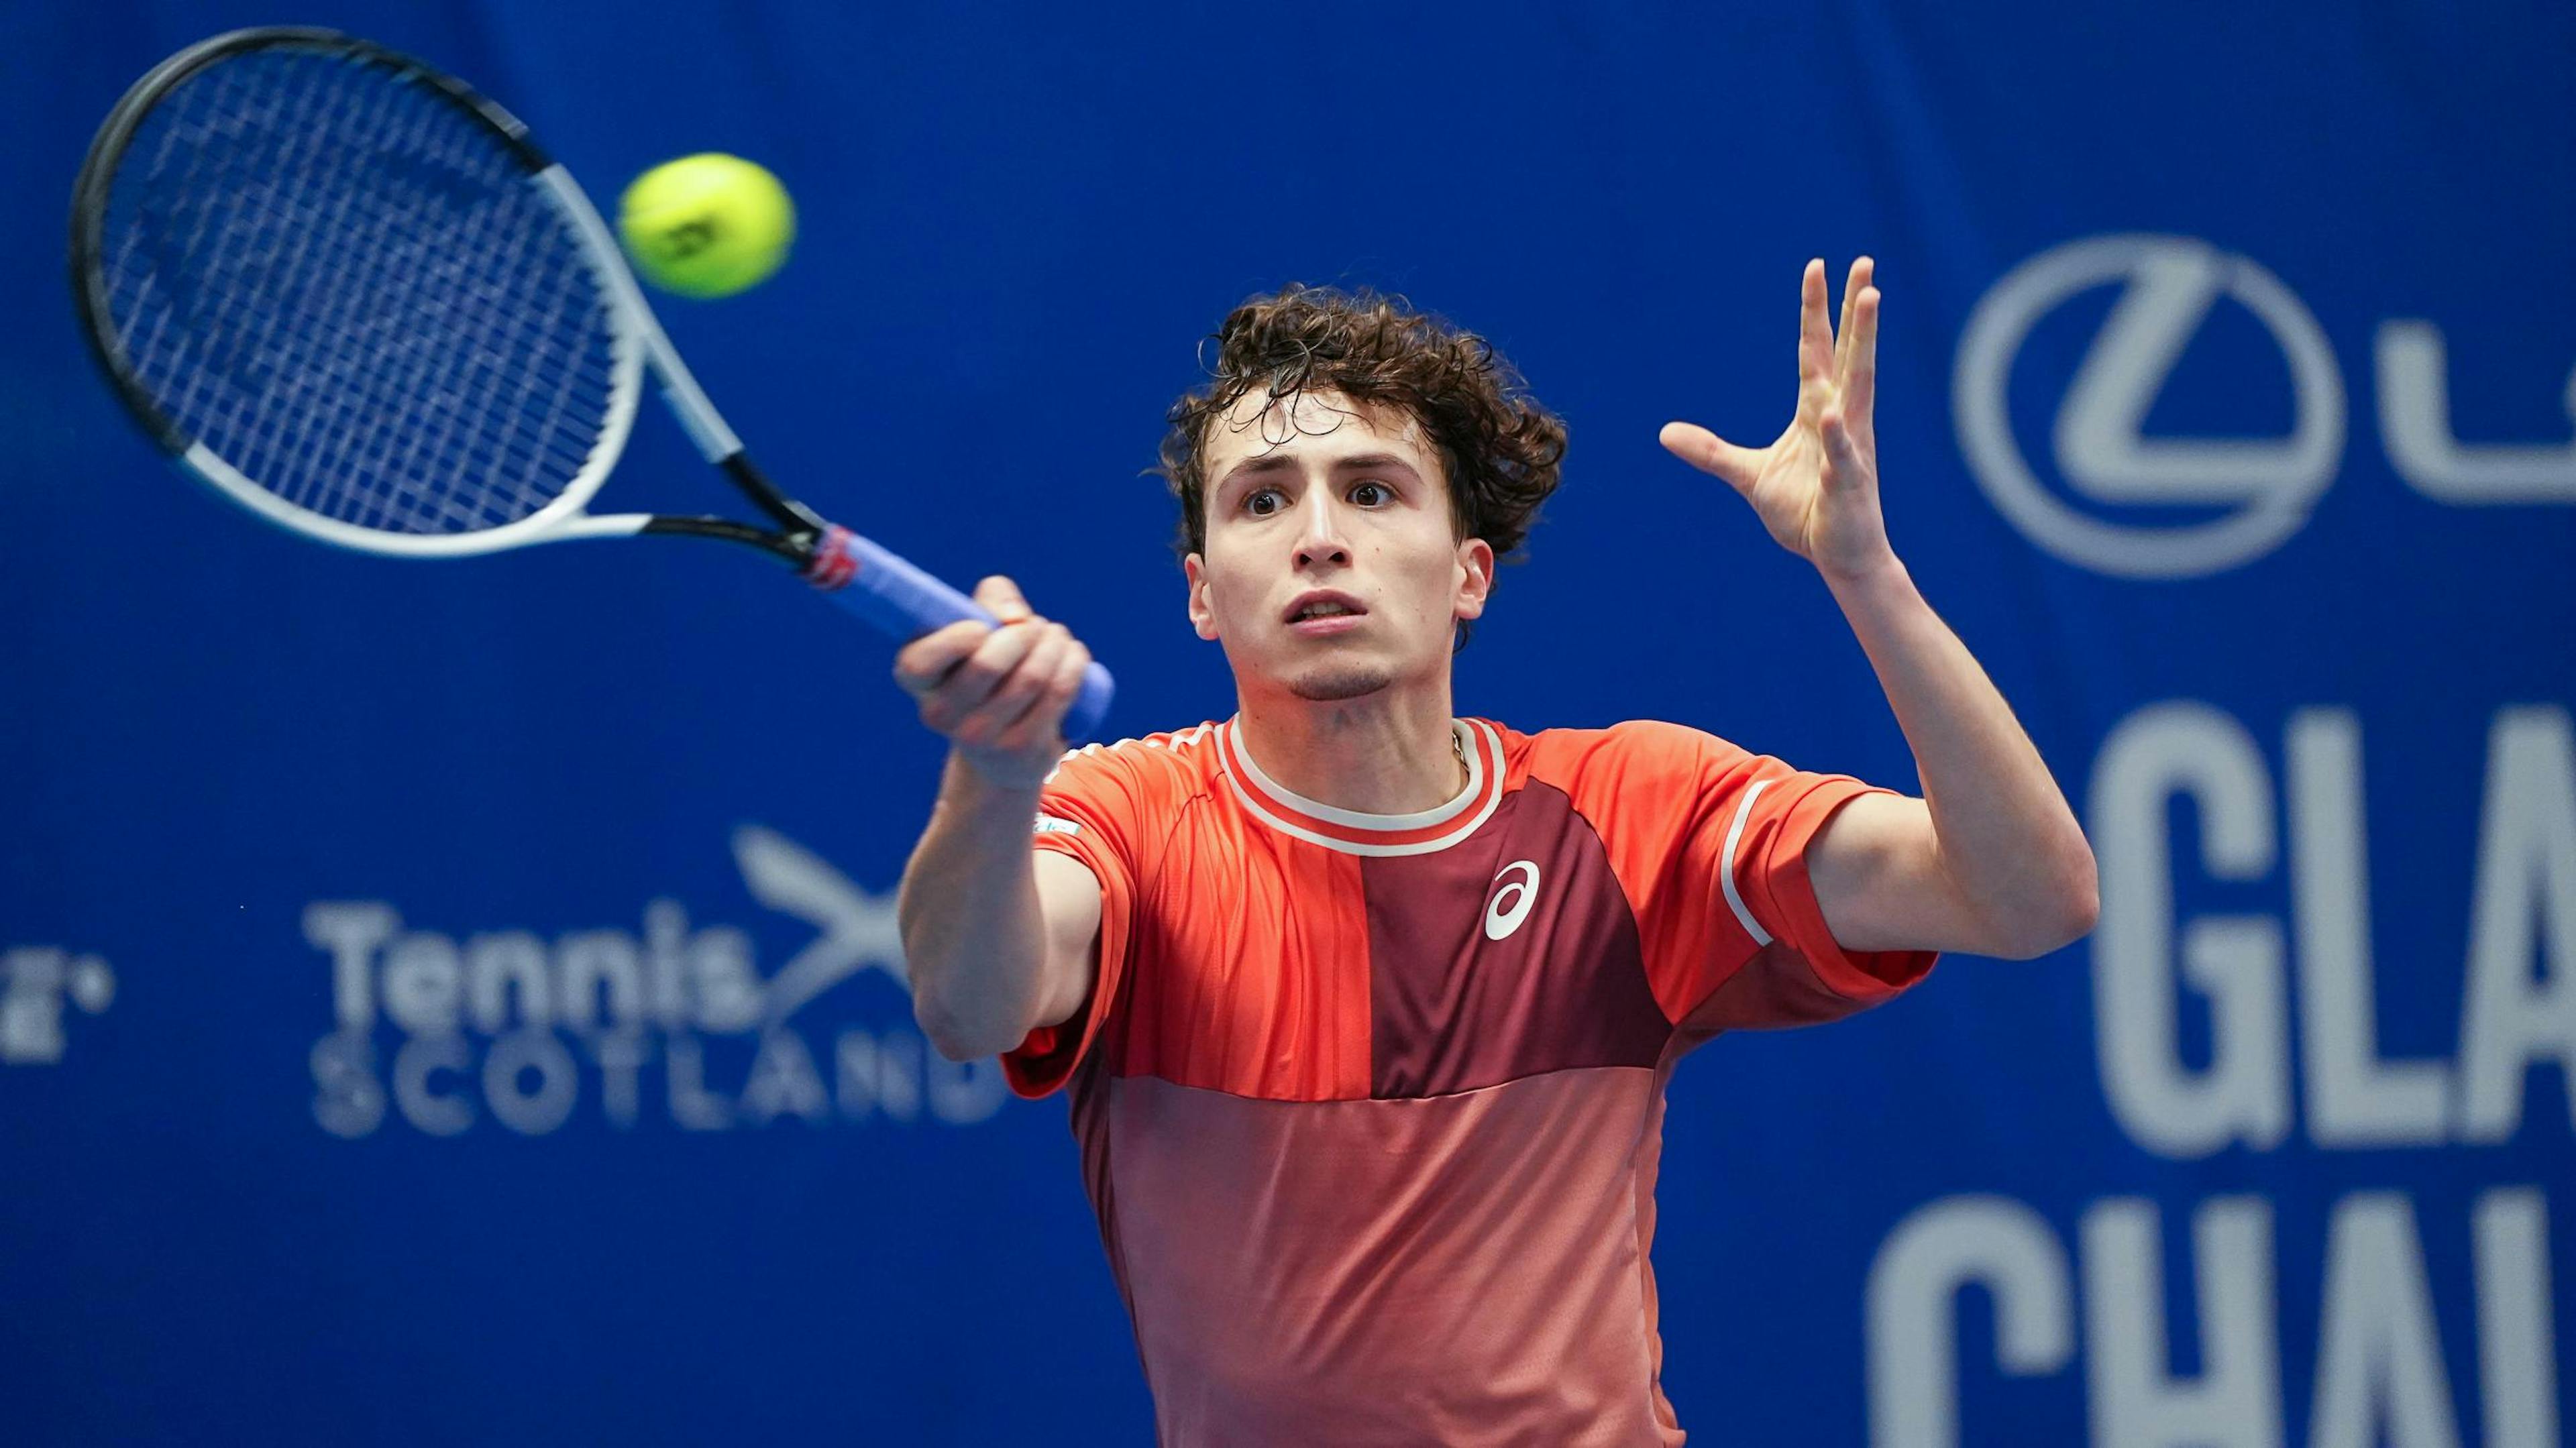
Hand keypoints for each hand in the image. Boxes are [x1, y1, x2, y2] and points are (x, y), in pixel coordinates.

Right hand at [893, 576, 1093, 789]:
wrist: (1001, 745)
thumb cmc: (987, 664)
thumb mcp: (978, 624)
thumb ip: (991, 598)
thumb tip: (1015, 619)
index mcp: (917, 679)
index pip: (920, 663)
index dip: (956, 639)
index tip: (983, 628)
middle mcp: (940, 715)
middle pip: (989, 664)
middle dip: (1025, 632)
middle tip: (1034, 627)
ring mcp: (980, 738)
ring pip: (1031, 677)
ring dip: (1054, 643)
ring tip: (1057, 636)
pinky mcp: (1021, 748)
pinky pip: (1057, 693)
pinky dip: (1072, 663)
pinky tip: (1072, 653)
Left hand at [1660, 257, 1893, 582]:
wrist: (1838, 555)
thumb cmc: (1805, 511)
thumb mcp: (1749, 475)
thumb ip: (1710, 451)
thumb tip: (1665, 432)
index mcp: (1817, 410)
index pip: (1815, 351)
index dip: (1816, 311)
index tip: (1817, 267)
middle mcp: (1840, 417)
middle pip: (1846, 352)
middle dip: (1855, 309)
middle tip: (1865, 263)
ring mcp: (1849, 445)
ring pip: (1857, 384)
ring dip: (1863, 341)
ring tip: (1870, 299)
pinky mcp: (1848, 480)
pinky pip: (1841, 453)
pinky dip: (1835, 435)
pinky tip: (1830, 413)